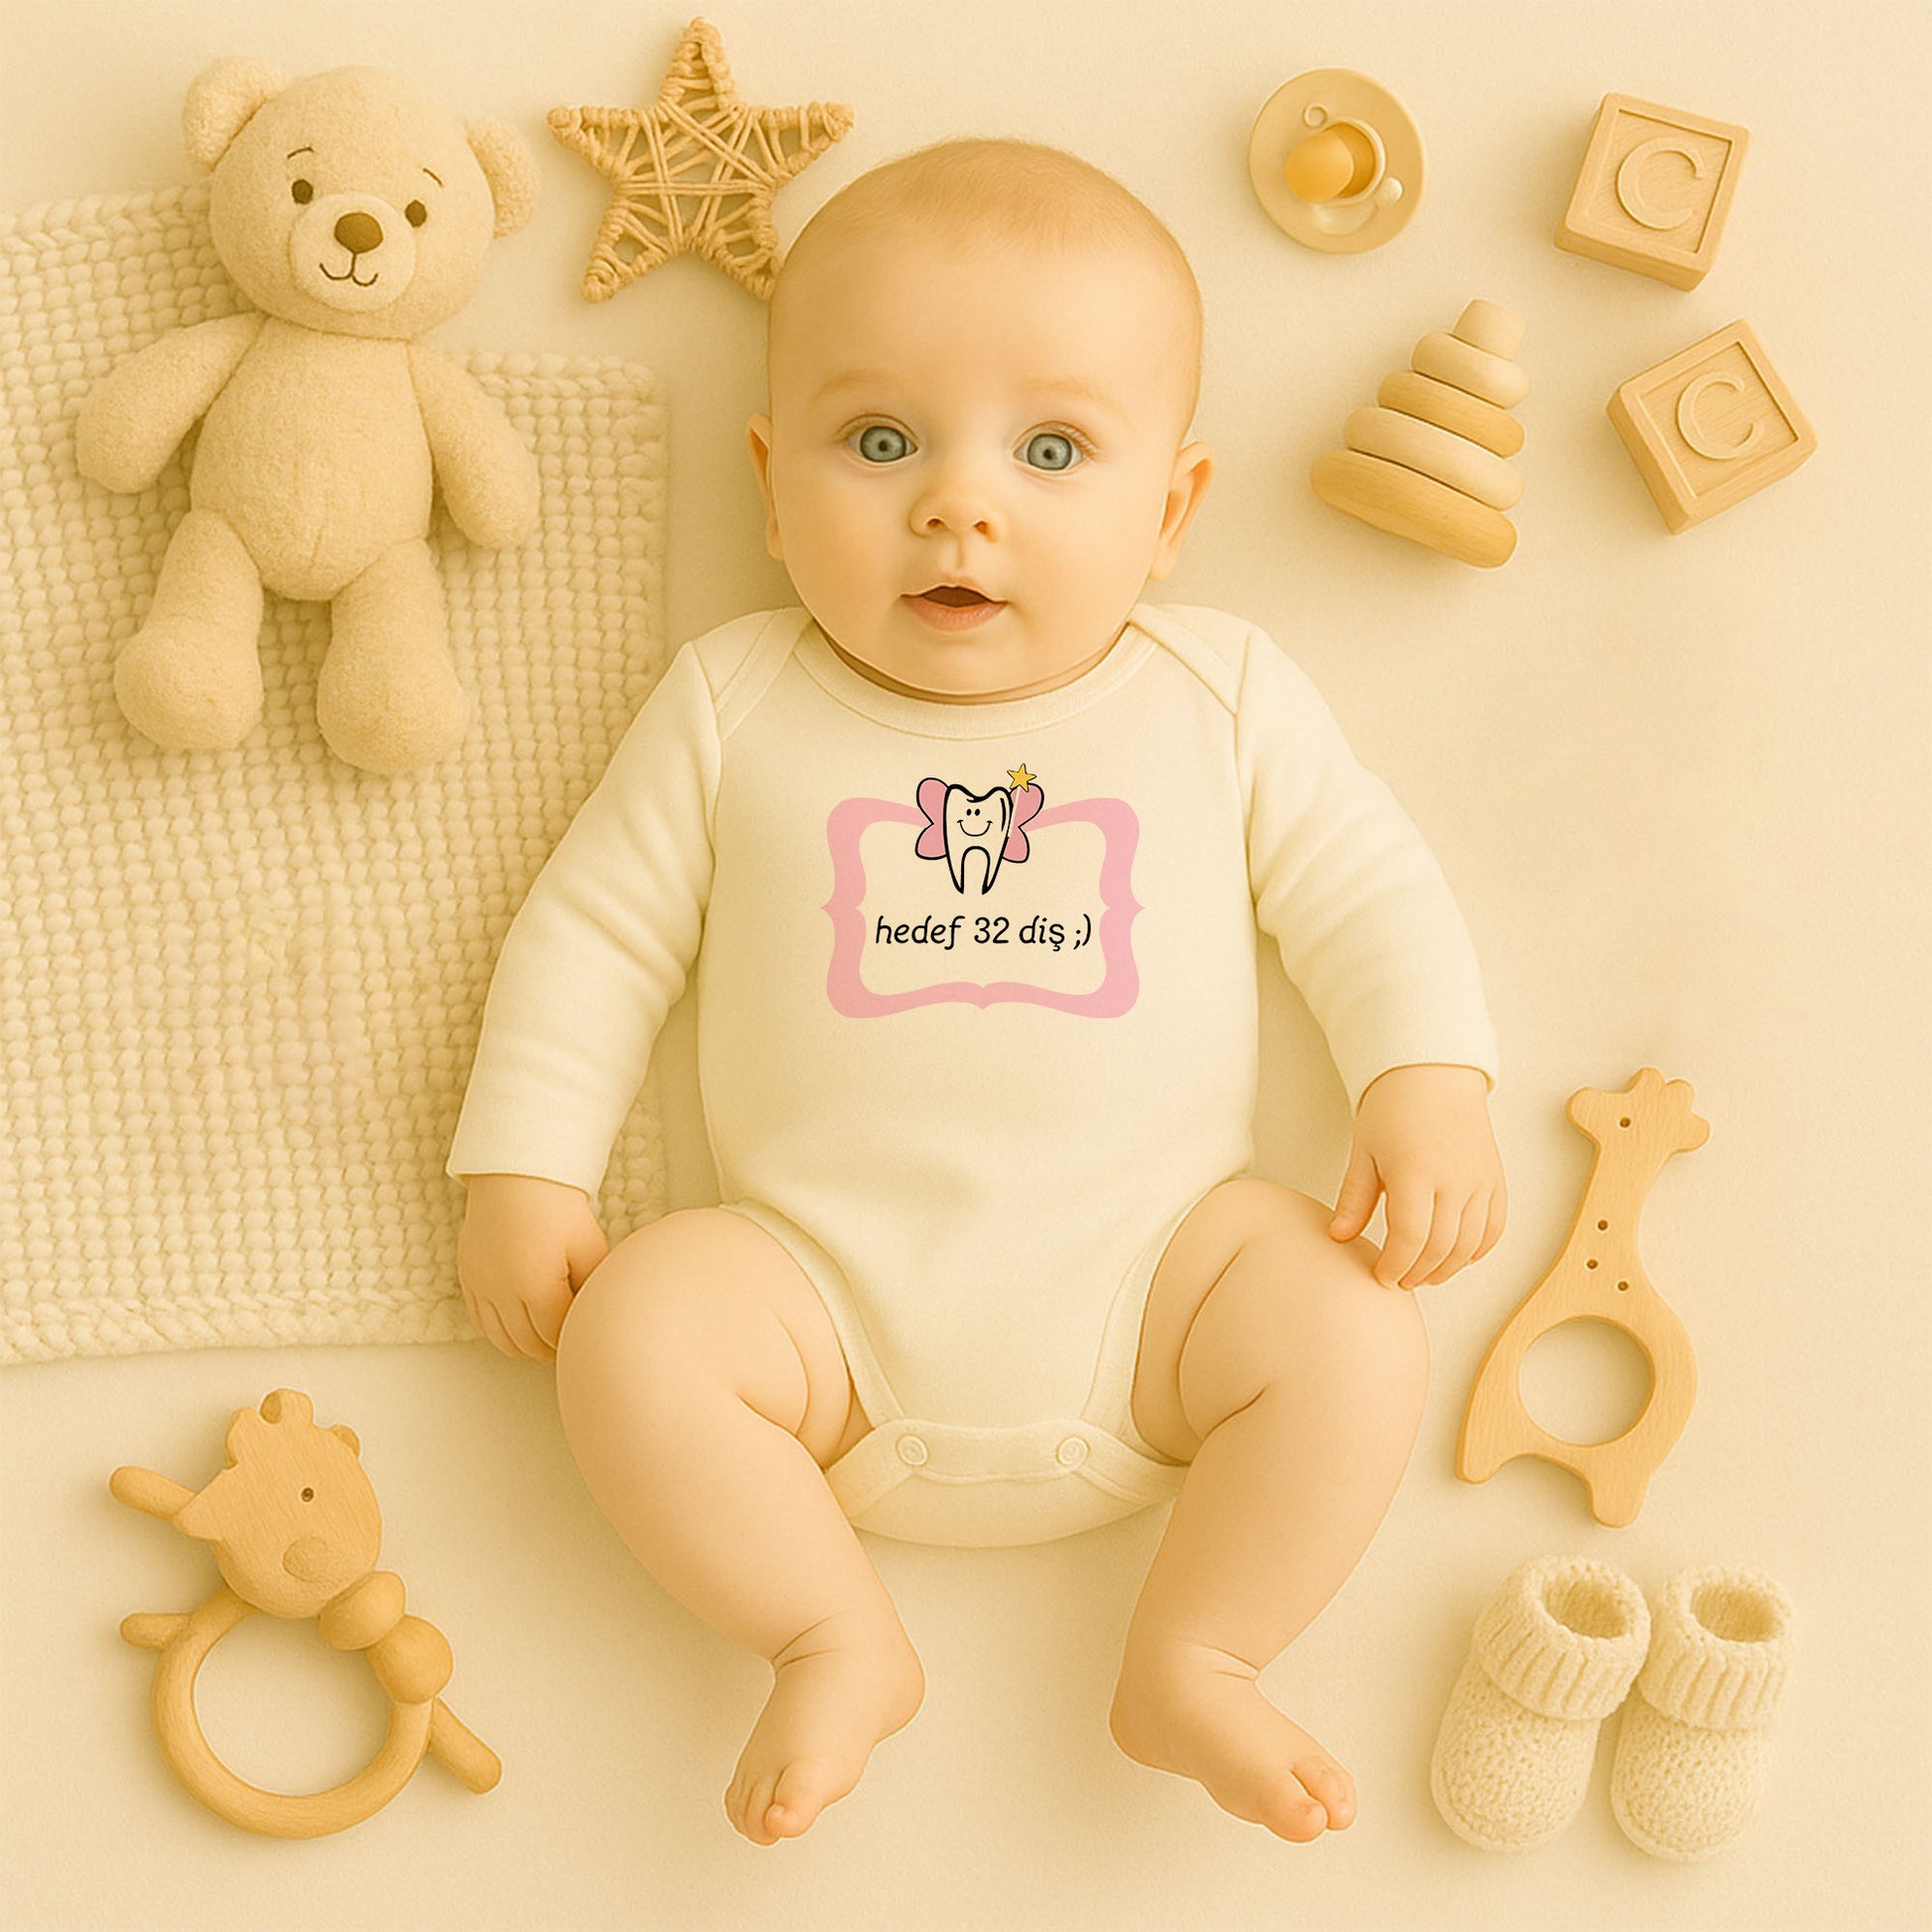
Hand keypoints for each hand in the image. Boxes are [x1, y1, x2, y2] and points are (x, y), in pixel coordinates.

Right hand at [456, 1173, 609, 1361]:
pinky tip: (520, 1324)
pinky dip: (500, 1331)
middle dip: (550, 1350)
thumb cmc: (558, 1208)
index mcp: (535, 1287)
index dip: (571, 1342)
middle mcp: (502, 1292)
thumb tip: (596, 1316)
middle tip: (568, 1347)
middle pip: (527, 1344)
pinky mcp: (469, 1276)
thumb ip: (594, 1289)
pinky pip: (480, 1320)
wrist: (518, 1175)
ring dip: (525, 1346)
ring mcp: (481, 1285)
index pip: (554, 1336)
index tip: (584, 1341)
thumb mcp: (590, 1247)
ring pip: (500, 1339)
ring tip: (547, 1339)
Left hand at [1328, 1064, 1505, 1288]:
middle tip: (1398, 1280)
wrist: (1433, 1076)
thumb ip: (1354, 1198)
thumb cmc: (1394, 1110)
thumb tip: (1339, 1237)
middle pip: (1440, 1247)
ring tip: (1423, 1274)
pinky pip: (1493, 1229)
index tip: (1381, 1275)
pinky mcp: (1495, 1181)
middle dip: (1417, 1272)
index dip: (1395, 1265)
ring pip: (1469, 1245)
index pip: (1409, 1237)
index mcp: (1416, 1171)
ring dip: (1446, 1269)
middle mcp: (1454, 1179)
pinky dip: (1476, 1251)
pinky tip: (1454, 1258)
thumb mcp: (1364, 1152)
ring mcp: (1480, 1182)